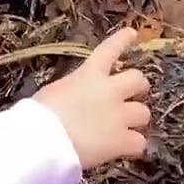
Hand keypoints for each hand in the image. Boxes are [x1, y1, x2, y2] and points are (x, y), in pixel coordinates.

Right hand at [33, 28, 150, 168]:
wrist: (44, 140)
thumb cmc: (39, 114)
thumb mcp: (53, 92)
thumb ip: (72, 92)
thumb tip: (75, 102)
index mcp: (89, 75)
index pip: (109, 50)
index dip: (121, 40)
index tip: (132, 33)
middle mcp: (109, 91)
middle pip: (138, 80)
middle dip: (139, 86)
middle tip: (134, 94)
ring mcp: (119, 116)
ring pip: (144, 113)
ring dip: (137, 119)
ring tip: (129, 127)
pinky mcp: (121, 140)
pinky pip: (140, 143)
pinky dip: (133, 146)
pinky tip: (125, 150)